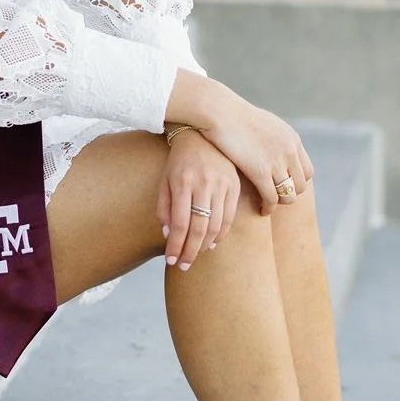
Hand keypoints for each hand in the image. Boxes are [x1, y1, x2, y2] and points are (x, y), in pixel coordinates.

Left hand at [157, 129, 240, 270]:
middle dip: (190, 252)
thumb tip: (169, 236)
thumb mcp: (164, 181)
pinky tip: (212, 243)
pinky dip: (222, 233)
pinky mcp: (235, 184)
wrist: (201, 134)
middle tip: (183, 266)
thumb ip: (164, 208)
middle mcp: (204, 184)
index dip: (176, 246)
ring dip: (205, 245)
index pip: (180, 224)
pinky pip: (230, 216)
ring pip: (216, 225)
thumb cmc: (178, 161)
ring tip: (195, 256)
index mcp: (182, 183)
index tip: (171, 261)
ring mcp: (221, 184)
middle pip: (199, 228)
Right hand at [164, 70, 313, 213]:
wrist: (221, 111)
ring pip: (289, 195)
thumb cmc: (235, 116)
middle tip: (275, 198)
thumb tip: (274, 145)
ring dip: (280, 203)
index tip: (283, 186)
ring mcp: (277, 161)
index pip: (307, 170)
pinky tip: (261, 209)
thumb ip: (274, 137)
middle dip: (289, 194)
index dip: (296, 182)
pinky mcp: (261, 171)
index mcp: (292, 139)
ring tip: (268, 205)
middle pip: (301, 185)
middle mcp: (289, 150)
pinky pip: (272, 198)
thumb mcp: (264, 123)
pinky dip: (268, 207)